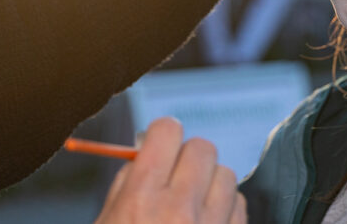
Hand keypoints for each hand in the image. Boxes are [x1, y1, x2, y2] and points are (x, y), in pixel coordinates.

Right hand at [94, 118, 245, 223]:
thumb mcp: (107, 222)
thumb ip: (126, 184)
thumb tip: (145, 149)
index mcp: (141, 200)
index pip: (167, 131)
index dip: (162, 134)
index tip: (160, 144)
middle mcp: (179, 211)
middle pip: (201, 147)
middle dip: (188, 157)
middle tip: (175, 177)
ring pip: (226, 173)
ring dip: (210, 184)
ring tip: (193, 205)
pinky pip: (240, 204)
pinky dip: (225, 209)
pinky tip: (207, 223)